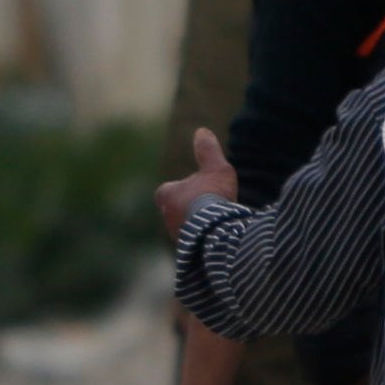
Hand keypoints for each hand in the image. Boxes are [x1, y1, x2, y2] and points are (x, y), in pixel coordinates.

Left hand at [154, 127, 241, 241]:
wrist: (216, 232)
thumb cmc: (212, 196)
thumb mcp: (214, 168)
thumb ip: (207, 151)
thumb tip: (202, 131)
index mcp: (165, 195)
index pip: (169, 190)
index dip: (183, 188)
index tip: (198, 187)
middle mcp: (166, 218)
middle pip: (177, 209)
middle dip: (190, 208)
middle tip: (209, 205)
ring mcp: (176, 237)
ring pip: (185, 227)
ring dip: (198, 225)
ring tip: (216, 221)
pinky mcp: (188, 252)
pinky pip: (195, 243)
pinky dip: (204, 239)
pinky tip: (219, 236)